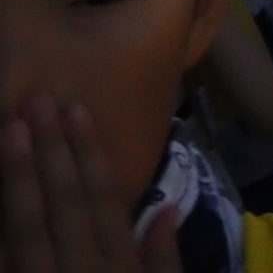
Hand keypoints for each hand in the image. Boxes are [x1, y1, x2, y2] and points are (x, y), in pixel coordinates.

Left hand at [0, 99, 180, 272]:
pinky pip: (1, 254)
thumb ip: (164, 258)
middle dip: (52, 151)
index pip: (104, 199)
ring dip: (18, 176)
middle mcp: (80, 268)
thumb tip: (169, 209)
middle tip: (37, 102)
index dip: (88, 153)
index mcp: (120, 265)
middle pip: (65, 204)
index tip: (75, 109)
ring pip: (25, 227)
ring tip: (10, 130)